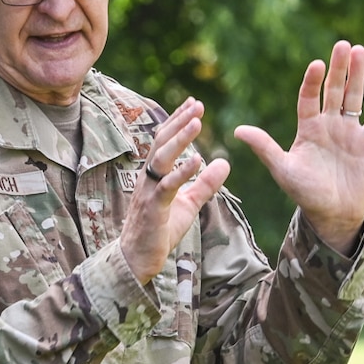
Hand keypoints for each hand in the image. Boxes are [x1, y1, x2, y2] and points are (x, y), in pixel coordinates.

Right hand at [120, 97, 231, 284]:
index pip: (164, 141)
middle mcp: (148, 178)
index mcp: (155, 174)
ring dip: (180, 140)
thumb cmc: (160, 230)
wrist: (139, 259)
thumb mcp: (189, 204)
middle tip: (197, 105)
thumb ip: (206, 184)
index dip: (178, 121)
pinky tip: (197, 159)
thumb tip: (224, 162)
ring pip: (161, 158)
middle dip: (179, 122)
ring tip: (197, 123)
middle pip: (162, 143)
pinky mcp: (154, 209)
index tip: (193, 103)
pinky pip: (167, 186)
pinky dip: (182, 172)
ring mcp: (149, 192)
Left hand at [232, 41, 363, 253]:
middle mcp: (328, 124)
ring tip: (360, 51)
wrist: (334, 214)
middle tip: (342, 44)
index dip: (312, 82)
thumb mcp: (283, 170)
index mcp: (307, 128)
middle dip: (338, 68)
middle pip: (334, 90)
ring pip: (354, 97)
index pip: (309, 98)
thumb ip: (265, 148)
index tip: (316, 64)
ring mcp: (349, 131)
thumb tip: (237, 131)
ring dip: (358, 75)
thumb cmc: (306, 193)